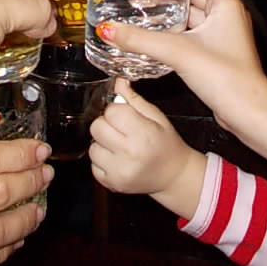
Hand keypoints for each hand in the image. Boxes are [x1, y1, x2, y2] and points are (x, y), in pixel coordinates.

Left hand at [89, 79, 205, 220]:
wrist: (173, 175)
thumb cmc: (166, 144)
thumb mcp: (156, 117)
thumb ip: (134, 100)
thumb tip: (117, 82)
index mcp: (142, 133)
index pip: (111, 111)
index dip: (116, 111)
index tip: (125, 116)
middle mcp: (128, 154)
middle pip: (97, 127)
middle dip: (106, 125)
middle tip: (121, 130)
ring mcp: (118, 171)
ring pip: (92, 148)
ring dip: (102, 144)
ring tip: (119, 146)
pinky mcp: (110, 184)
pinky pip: (93, 165)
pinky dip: (102, 160)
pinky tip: (117, 159)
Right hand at [94, 0, 266, 130]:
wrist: (247, 112)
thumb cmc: (226, 77)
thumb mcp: (177, 52)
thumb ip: (141, 39)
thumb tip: (108, 30)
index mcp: (226, 6)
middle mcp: (228, 18)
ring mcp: (223, 37)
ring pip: (195, 16)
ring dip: (173, 13)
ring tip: (147, 13)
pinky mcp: (218, 54)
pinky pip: (195, 35)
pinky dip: (178, 31)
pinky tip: (158, 38)